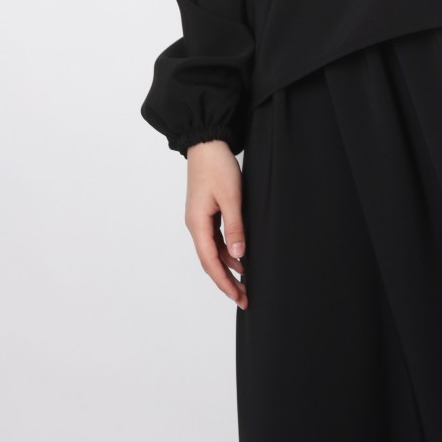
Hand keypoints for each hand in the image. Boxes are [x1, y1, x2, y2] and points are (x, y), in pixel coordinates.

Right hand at [185, 140, 248, 307]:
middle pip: (210, 261)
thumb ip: (235, 226)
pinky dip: (228, 251)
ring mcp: (200, 219)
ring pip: (214, 251)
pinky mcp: (206, 212)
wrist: (207, 143)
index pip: (211, 262)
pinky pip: (216, 239)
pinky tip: (241, 257)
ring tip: (246, 282)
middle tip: (244, 298)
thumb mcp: (231, 197)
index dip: (224, 282)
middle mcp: (195, 225)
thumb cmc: (217, 167)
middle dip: (226, 281)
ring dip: (228, 267)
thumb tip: (239, 255)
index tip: (238, 297)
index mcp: (197, 224)